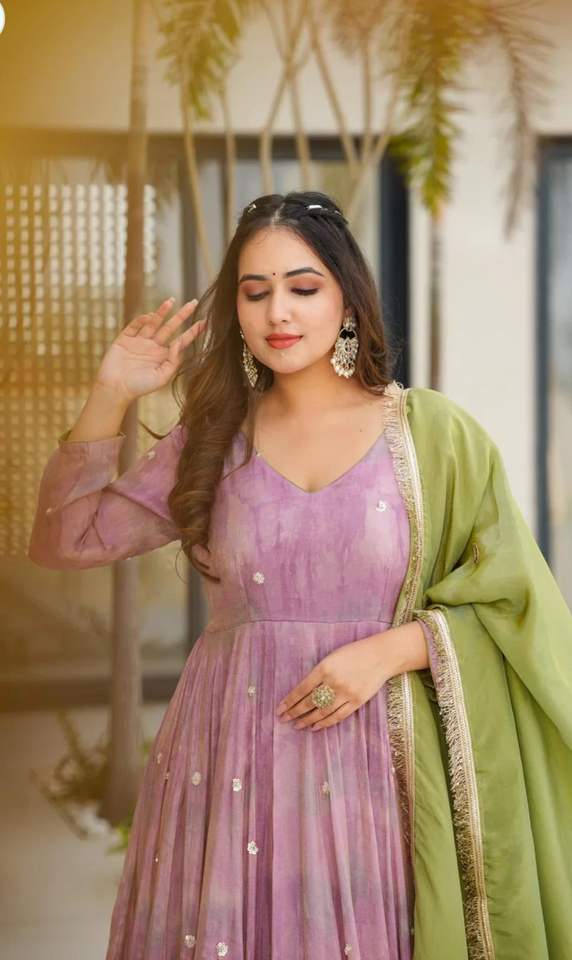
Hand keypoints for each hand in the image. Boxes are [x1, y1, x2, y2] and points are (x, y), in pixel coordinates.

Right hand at [94, 297, 206, 402]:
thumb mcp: (162, 377)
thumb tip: (180, 343)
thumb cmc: (140, 387)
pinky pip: (134, 326)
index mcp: (164, 356)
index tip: (205, 322)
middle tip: (194, 302)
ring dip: (162, 312)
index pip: (182, 340)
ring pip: (153, 323)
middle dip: (182, 315)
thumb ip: (173, 361)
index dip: (193, 331)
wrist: (115, 389)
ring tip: (171, 300)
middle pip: (171, 327)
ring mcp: (139, 341)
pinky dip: (141, 320)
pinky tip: (150, 317)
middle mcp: (153, 346)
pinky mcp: (125, 339)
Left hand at [275, 631, 391, 731]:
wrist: (381, 655)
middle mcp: (334, 682)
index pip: (302, 689)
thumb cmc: (355, 652)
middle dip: (295, 712)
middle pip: (310, 702)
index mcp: (325, 667)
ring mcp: (346, 693)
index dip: (290, 701)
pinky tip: (315, 726)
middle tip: (284, 719)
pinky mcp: (357, 701)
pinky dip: (325, 723)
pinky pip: (338, 716)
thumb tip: (303, 691)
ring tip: (297, 725)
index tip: (280, 709)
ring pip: (322, 712)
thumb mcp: (332, 656)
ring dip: (307, 720)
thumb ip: (319, 673)